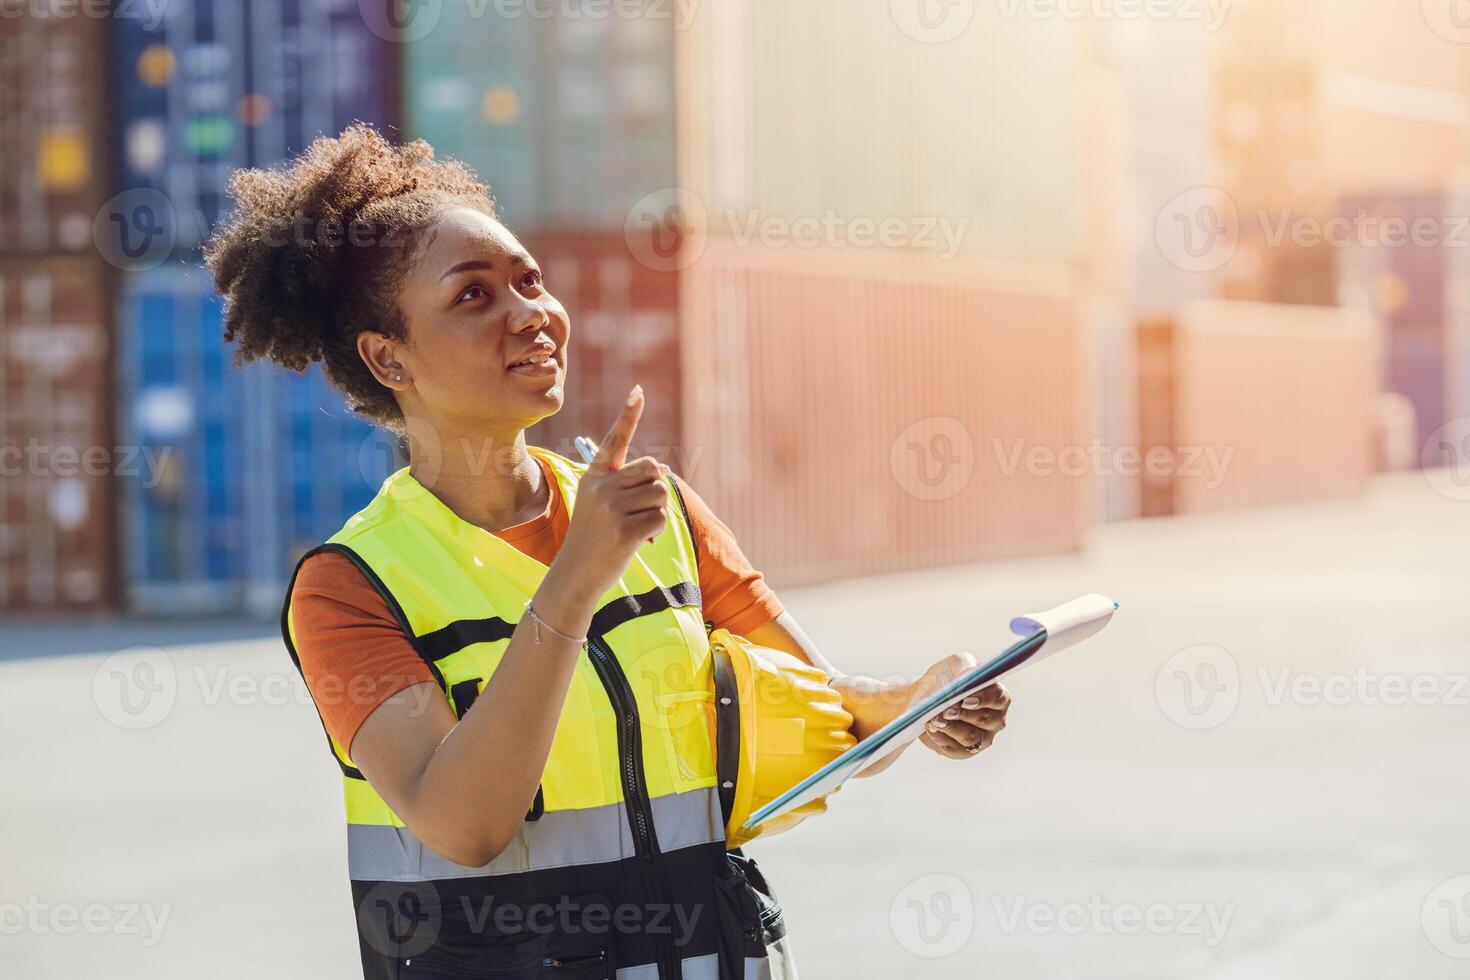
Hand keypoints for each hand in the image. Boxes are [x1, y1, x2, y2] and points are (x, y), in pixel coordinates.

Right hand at [555, 385, 668, 597]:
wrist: (575, 574)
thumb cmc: (594, 537)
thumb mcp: (601, 503)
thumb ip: (627, 482)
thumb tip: (661, 469)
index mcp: (594, 476)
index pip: (615, 440)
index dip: (628, 415)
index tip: (638, 391)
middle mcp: (601, 487)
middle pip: (652, 469)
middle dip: (654, 489)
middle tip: (636, 510)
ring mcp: (611, 508)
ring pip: (660, 493)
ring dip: (655, 512)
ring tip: (634, 527)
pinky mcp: (624, 530)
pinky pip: (659, 518)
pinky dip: (656, 531)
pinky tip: (637, 540)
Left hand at [913, 654, 1010, 760]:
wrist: (923, 695)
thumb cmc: (946, 678)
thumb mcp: (956, 664)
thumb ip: (965, 666)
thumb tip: (967, 676)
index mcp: (998, 697)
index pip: (998, 699)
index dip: (983, 699)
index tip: (965, 699)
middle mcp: (994, 720)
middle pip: (984, 720)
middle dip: (963, 715)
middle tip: (946, 710)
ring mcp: (981, 738)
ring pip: (969, 737)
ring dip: (950, 728)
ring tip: (934, 719)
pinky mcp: (963, 751)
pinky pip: (954, 749)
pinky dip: (940, 738)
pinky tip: (930, 727)